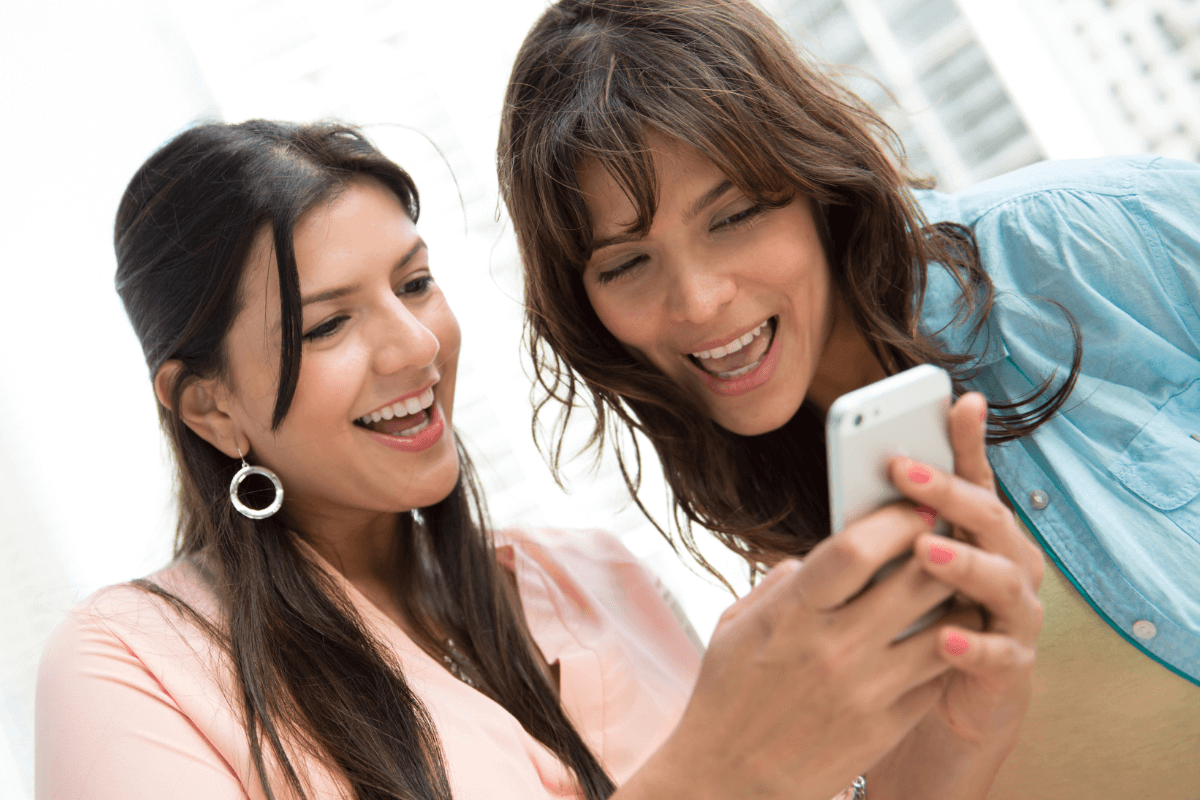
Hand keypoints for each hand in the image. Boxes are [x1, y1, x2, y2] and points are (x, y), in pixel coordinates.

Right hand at [628, 500, 962, 799]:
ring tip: (953, 583)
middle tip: (950, 530)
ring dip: (954, 598)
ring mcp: (866, 690)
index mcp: (791, 615)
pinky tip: (941, 633)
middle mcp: (833, 648)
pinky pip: (936, 674)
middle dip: (941, 545)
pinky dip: (947, 648)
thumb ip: (781, 584)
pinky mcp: (886, 727)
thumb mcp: (735, 626)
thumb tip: (820, 555)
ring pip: (943, 628)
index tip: (911, 505)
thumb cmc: (728, 698)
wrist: (729, 781)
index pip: (856, 548)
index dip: (893, 518)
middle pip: (914, 579)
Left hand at [887, 391, 1043, 745]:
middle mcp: (1010, 562)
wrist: (946, 700)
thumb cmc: (921, 616)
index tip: (954, 400)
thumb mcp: (904, 564)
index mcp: (983, 532)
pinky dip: (972, 644)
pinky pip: (998, 652)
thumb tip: (863, 469)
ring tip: (924, 549)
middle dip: (947, 492)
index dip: (967, 440)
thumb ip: (894, 524)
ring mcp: (1016, 612)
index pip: (976, 477)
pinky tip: (943, 636)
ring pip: (1001, 578)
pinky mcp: (1013, 664)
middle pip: (989, 518)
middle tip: (901, 470)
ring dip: (962, 562)